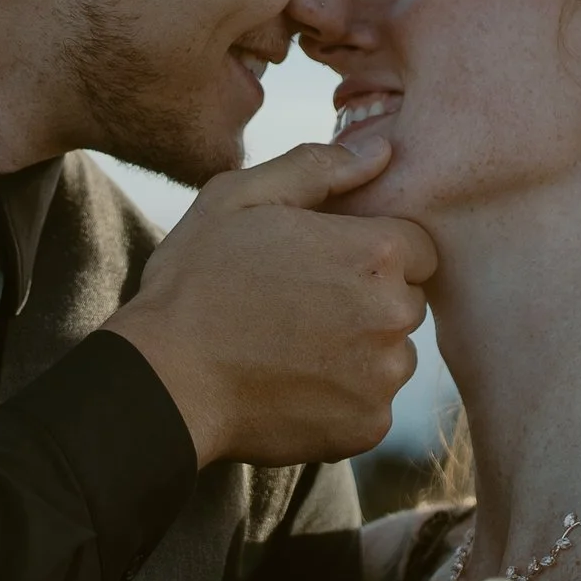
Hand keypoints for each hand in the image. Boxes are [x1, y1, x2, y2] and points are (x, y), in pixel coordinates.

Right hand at [105, 138, 436, 469]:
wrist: (164, 380)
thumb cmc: (196, 281)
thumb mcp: (240, 198)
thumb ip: (317, 168)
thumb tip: (380, 152)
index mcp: (374, 253)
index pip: (416, 246)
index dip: (369, 251)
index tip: (323, 265)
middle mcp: (393, 316)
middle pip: (407, 301)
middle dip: (367, 300)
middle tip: (300, 306)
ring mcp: (382, 377)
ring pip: (392, 355)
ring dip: (358, 351)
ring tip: (291, 348)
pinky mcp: (368, 428)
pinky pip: (372, 404)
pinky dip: (341, 397)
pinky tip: (291, 384)